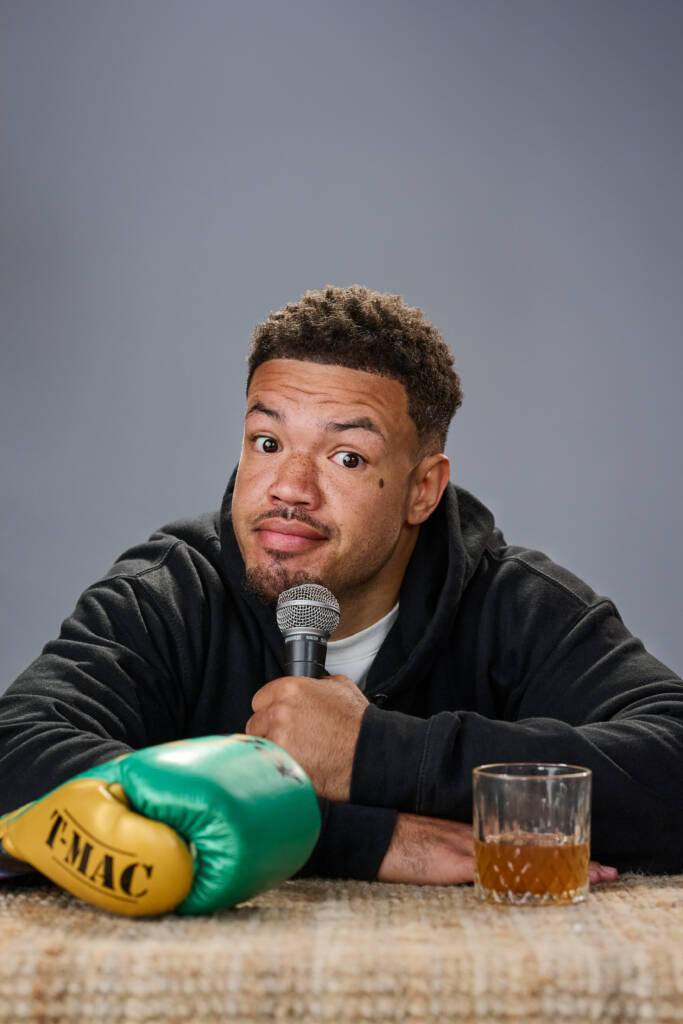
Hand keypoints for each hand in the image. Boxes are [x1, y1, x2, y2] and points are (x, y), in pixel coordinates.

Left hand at [245, 674, 368, 801]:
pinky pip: (266, 765)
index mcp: (289, 689)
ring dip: (271, 750)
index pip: (260, 699)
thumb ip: (317, 683)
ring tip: (292, 754)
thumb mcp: (340, 686)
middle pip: (255, 723)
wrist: (369, 751)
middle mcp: (279, 711)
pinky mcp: (281, 763)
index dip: (270, 709)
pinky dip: (275, 767)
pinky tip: (292, 767)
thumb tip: (313, 684)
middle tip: (288, 739)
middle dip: (268, 731)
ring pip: (258, 746)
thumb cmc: (358, 722)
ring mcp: (278, 738)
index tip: (279, 718)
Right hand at [377, 813, 619, 885]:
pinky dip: (520, 881)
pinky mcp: (453, 863)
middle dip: (572, 858)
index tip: (586, 855)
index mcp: (474, 828)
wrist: (371, 832)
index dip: (556, 845)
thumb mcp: (434, 831)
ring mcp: (467, 847)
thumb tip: (481, 851)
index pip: (524, 836)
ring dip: (559, 869)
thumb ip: (457, 838)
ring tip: (593, 879)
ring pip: (523, 858)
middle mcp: (477, 834)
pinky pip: (494, 873)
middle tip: (606, 871)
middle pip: (533, 847)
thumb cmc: (399, 835)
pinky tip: (541, 889)